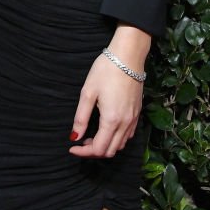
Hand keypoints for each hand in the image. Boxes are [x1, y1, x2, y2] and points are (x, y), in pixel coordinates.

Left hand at [69, 26, 149, 158]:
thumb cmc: (106, 70)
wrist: (128, 56)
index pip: (98, 149)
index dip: (83, 152)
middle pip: (110, 151)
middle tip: (80, 141)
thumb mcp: (88, 92)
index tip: (72, 148)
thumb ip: (80, 117)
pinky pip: (127, 136)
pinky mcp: (137, 114)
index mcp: (111, 120)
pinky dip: (116, 139)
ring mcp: (133, 120)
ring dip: (105, 146)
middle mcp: (125, 124)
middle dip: (93, 151)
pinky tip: (106, 128)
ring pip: (120, 146)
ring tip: (91, 135)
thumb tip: (74, 137)